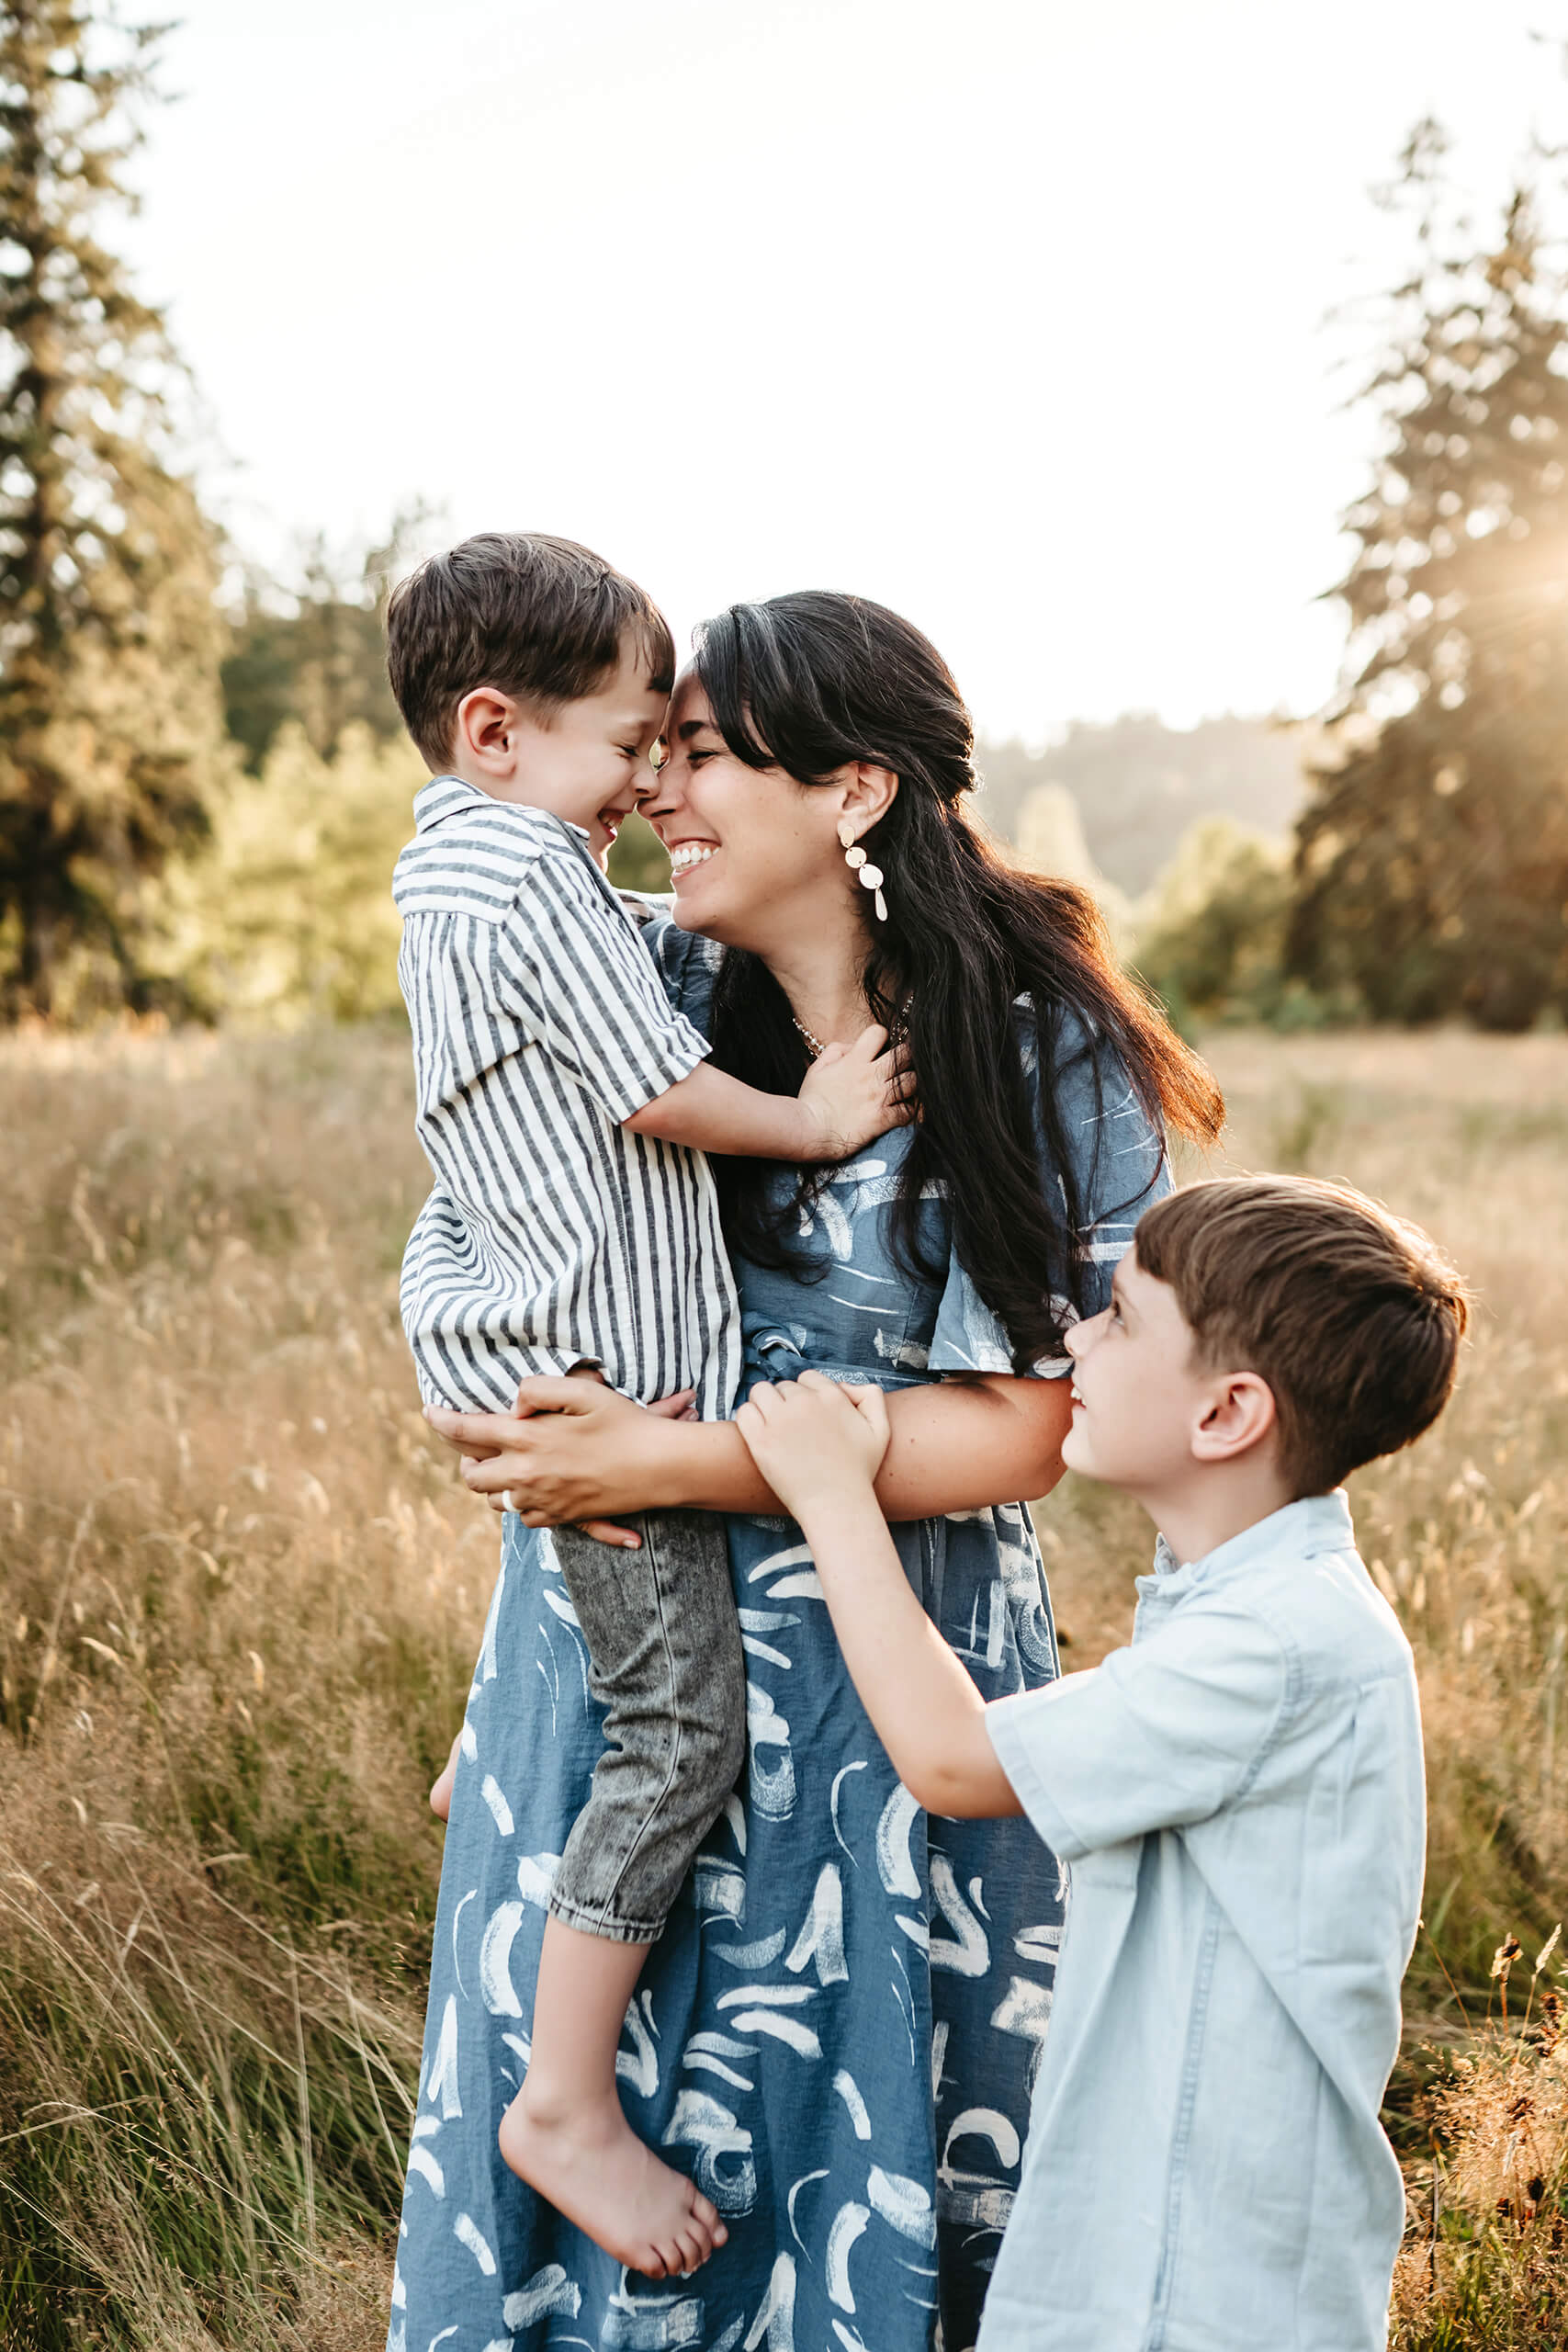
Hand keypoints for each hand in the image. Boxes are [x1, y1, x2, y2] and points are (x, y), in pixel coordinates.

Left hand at [426, 1379, 695, 1540]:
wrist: (659, 1468)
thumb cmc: (624, 1423)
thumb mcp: (584, 1391)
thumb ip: (540, 1390)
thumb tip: (513, 1403)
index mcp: (527, 1440)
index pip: (467, 1431)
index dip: (442, 1421)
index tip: (429, 1411)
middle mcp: (526, 1475)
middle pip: (473, 1477)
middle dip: (467, 1461)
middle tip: (474, 1447)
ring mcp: (542, 1501)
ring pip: (496, 1502)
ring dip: (493, 1485)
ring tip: (503, 1467)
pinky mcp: (560, 1519)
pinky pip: (525, 1518)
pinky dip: (522, 1503)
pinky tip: (534, 1487)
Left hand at [734, 1372, 890, 1522]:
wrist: (837, 1505)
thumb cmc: (859, 1472)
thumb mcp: (880, 1429)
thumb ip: (871, 1396)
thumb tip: (843, 1386)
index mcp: (831, 1396)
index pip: (807, 1378)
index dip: (807, 1394)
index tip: (808, 1415)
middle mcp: (804, 1402)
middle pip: (783, 1386)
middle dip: (786, 1403)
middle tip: (792, 1429)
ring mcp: (780, 1420)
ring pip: (760, 1392)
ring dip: (764, 1404)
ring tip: (772, 1427)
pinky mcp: (760, 1441)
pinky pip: (744, 1412)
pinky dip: (748, 1418)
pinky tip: (758, 1434)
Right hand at [796, 1024, 914, 1158]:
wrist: (809, 1130)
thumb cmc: (811, 1101)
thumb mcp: (817, 1068)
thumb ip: (836, 1051)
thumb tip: (853, 1046)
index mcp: (854, 1060)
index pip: (879, 1032)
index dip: (883, 1036)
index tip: (881, 1047)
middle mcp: (870, 1076)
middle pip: (905, 1054)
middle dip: (907, 1057)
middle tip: (903, 1065)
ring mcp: (878, 1097)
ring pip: (912, 1081)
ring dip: (911, 1083)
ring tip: (905, 1088)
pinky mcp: (883, 1119)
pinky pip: (908, 1111)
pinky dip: (908, 1110)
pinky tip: (902, 1110)